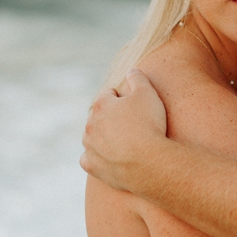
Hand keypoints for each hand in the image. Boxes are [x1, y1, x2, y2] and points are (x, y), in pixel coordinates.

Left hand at [80, 69, 166, 192]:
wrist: (149, 162)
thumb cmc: (149, 125)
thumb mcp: (148, 93)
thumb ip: (138, 78)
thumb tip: (131, 70)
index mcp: (101, 105)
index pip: (108, 94)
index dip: (122, 98)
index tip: (134, 105)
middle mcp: (90, 125)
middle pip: (97, 115)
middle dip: (109, 116)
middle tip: (129, 123)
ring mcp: (89, 146)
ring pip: (90, 136)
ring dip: (101, 135)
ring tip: (121, 140)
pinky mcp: (92, 166)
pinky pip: (87, 159)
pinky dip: (94, 156)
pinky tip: (105, 157)